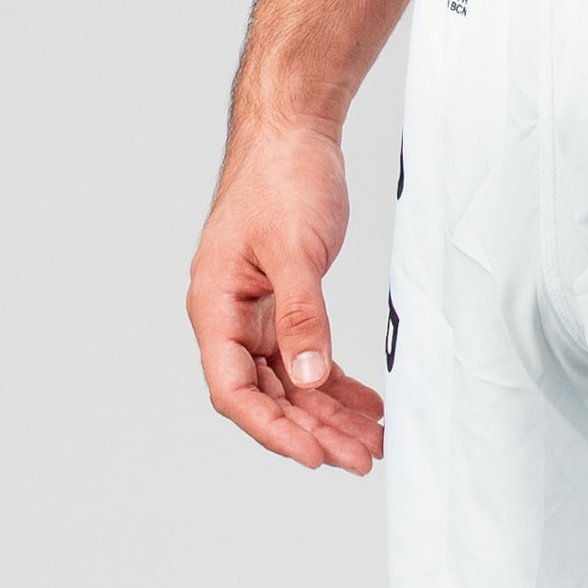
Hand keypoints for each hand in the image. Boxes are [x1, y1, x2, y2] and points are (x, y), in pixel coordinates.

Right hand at [187, 120, 384, 475]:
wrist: (294, 128)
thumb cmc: (281, 176)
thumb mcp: (293, 248)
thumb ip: (302, 315)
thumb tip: (309, 379)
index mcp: (215, 305)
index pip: (234, 389)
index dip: (271, 429)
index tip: (312, 456)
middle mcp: (231, 316)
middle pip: (268, 394)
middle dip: (312, 430)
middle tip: (359, 458)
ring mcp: (258, 311)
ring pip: (292, 381)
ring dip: (328, 413)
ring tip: (372, 442)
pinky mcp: (287, 301)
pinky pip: (309, 356)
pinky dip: (336, 382)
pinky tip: (366, 404)